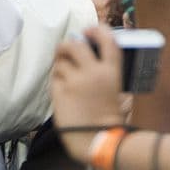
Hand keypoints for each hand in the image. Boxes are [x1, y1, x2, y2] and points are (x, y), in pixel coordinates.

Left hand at [50, 25, 124, 162]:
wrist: (97, 139)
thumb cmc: (108, 117)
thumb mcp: (115, 88)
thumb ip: (103, 70)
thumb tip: (88, 54)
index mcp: (111, 71)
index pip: (107, 39)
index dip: (97, 29)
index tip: (88, 30)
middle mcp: (92, 72)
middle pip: (75, 44)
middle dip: (67, 44)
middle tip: (65, 49)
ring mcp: (74, 81)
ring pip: (61, 62)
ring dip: (61, 65)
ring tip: (65, 75)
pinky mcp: (60, 92)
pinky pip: (54, 78)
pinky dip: (56, 80)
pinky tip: (62, 89)